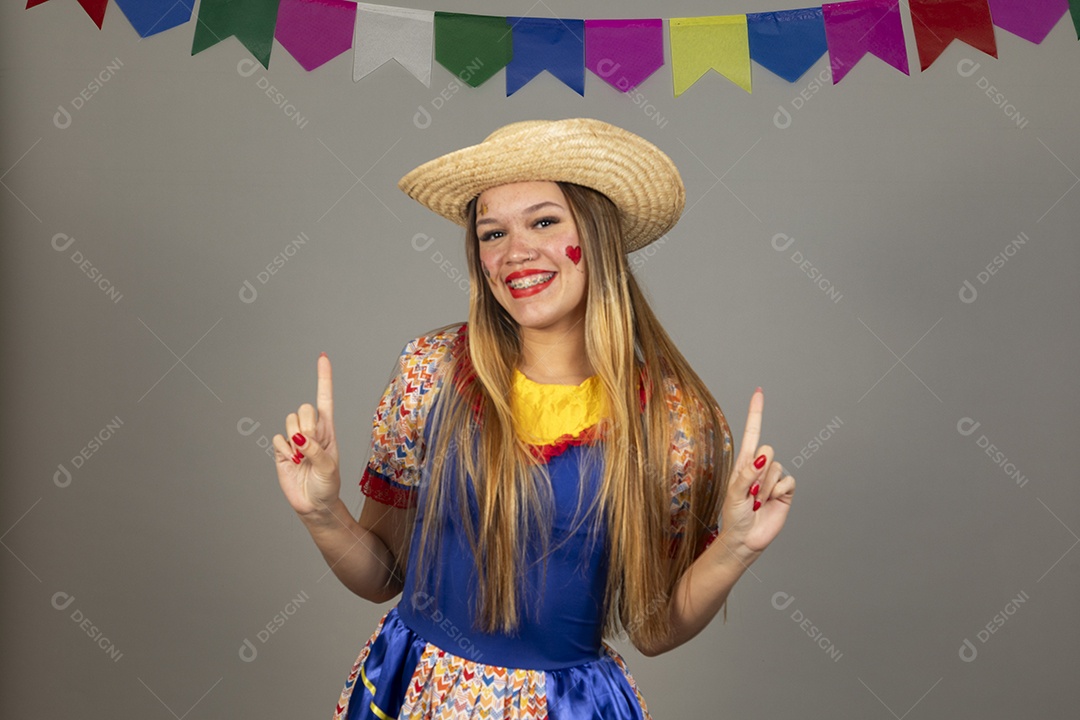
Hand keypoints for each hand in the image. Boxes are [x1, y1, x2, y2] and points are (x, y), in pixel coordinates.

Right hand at [273, 352, 341, 516]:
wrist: (314, 504)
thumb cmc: (328, 485)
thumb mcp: (329, 468)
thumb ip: (316, 451)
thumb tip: (299, 437)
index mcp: (328, 430)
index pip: (325, 398)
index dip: (324, 377)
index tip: (322, 356)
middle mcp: (311, 430)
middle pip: (304, 408)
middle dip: (307, 426)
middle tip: (311, 447)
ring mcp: (295, 439)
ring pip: (289, 421)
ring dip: (296, 440)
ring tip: (303, 458)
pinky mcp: (282, 450)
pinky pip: (277, 439)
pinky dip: (285, 451)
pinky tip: (292, 462)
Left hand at [718, 387, 794, 554]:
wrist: (746, 540)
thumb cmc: (734, 517)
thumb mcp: (734, 495)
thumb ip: (747, 474)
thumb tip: (762, 457)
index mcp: (744, 463)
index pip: (752, 432)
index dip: (756, 412)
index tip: (759, 392)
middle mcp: (760, 468)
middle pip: (768, 449)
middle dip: (759, 469)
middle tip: (750, 491)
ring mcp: (773, 479)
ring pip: (777, 467)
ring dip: (766, 486)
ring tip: (757, 501)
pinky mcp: (785, 492)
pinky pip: (788, 481)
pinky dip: (778, 492)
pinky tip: (770, 502)